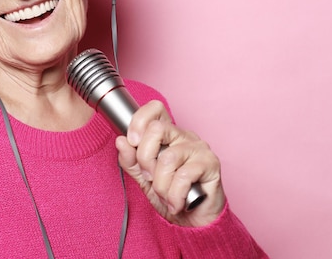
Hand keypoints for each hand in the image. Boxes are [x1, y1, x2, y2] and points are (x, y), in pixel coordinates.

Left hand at [115, 100, 225, 226]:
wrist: (193, 222)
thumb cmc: (170, 195)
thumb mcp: (143, 179)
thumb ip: (130, 160)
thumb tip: (120, 141)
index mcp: (167, 134)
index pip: (155, 109)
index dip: (139, 120)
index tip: (132, 141)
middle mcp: (184, 136)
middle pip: (156, 129)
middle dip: (145, 159)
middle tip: (149, 177)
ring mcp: (199, 148)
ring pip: (168, 158)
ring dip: (160, 184)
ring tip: (165, 196)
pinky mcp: (211, 163)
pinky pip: (184, 175)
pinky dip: (174, 194)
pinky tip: (176, 202)